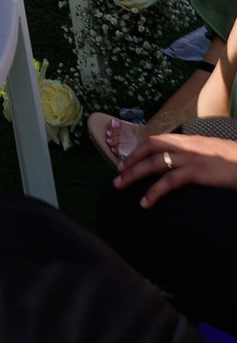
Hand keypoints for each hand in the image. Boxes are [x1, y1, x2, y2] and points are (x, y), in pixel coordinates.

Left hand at [112, 127, 236, 204]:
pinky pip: (169, 181)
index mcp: (189, 140)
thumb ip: (197, 155)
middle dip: (131, 159)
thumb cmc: (236, 162)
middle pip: (150, 147)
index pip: (157, 140)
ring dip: (134, 173)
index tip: (127, 161)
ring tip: (120, 186)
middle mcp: (187, 145)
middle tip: (117, 174)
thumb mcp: (212, 153)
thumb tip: (183, 164)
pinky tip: (145, 202)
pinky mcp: (197, 172)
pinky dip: (154, 191)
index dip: (140, 150)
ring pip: (154, 162)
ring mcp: (191, 157)